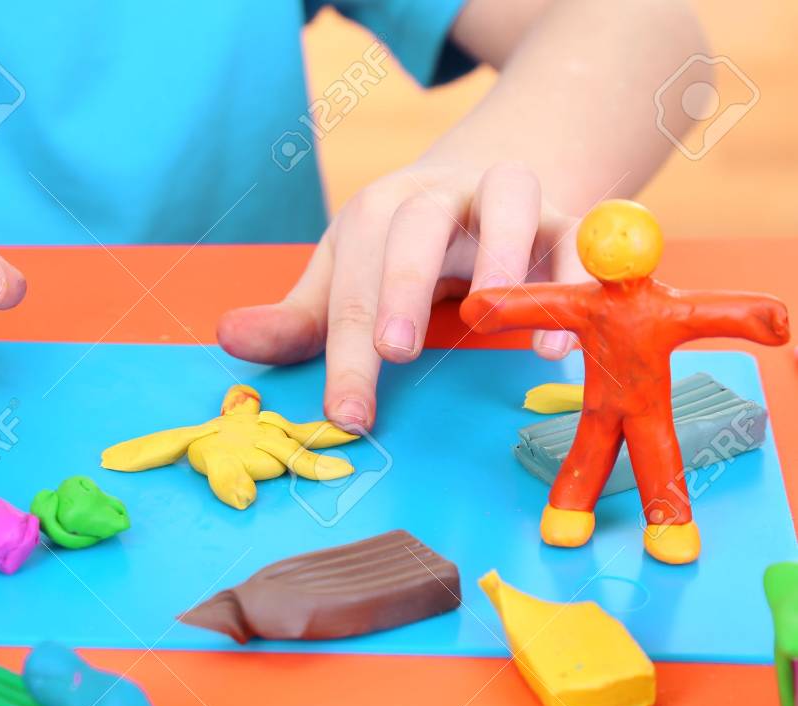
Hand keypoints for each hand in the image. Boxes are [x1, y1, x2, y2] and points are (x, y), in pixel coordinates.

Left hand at [218, 161, 585, 432]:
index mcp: (375, 213)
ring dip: (499, 258)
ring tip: (488, 323)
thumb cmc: (398, 251)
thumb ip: (297, 320)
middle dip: (402, 284)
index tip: (346, 416)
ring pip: (507, 197)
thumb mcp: (343, 279)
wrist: (479, 190)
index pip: (353, 284)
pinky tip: (557, 344)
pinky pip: (577, 236)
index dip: (346, 354)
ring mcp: (503, 198)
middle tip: (395, 351)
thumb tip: (227, 337)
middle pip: (416, 223)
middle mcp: (437, 195)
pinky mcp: (562, 218)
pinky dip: (576, 278)